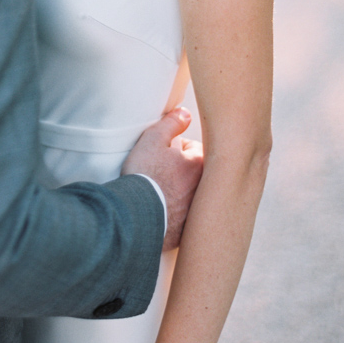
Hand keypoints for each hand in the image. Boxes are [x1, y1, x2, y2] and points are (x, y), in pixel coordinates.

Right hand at [122, 108, 203, 250]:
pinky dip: (176, 211)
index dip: (175, 148)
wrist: (137, 216)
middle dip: (181, 170)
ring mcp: (199, 210)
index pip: (193, 148)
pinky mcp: (189, 228)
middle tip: (161, 172)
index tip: (162, 155)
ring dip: (180, 190)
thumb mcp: (154, 139)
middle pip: (194, 171)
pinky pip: (184, 214)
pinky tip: (161, 209)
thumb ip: (172, 123)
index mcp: (201, 164)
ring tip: (159, 191)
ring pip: (191, 192)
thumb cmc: (145, 175)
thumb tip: (186, 113)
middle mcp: (206, 188)